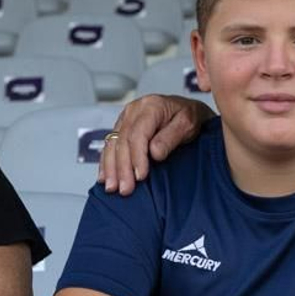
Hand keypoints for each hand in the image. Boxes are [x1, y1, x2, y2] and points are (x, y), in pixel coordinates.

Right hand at [98, 94, 213, 195]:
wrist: (186, 110)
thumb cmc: (189, 117)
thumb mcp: (187, 124)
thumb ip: (170, 137)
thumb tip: (154, 153)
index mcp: (151, 106)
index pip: (138, 134)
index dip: (137, 157)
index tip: (140, 176)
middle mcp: (134, 110)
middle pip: (122, 141)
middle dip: (122, 168)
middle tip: (125, 189)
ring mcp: (125, 117)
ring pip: (112, 144)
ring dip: (111, 168)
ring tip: (113, 188)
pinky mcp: (122, 126)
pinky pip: (110, 145)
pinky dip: (106, 162)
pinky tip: (104, 177)